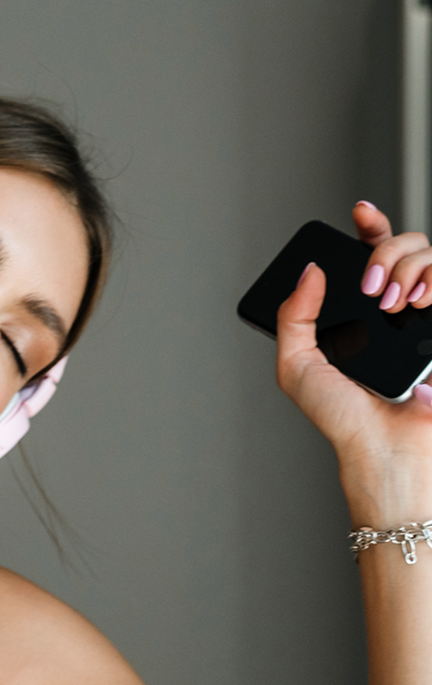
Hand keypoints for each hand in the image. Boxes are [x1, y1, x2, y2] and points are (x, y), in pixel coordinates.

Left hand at [276, 202, 431, 523]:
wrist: (384, 443)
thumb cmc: (342, 417)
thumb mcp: (297, 367)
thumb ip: (294, 318)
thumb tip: (308, 272)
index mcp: (358, 316)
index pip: (369, 256)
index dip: (369, 228)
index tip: (358, 212)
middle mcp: (395, 309)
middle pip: (405, 244)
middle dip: (387, 251)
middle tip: (372, 287)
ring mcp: (426, 314)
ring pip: (430, 254)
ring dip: (411, 267)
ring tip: (396, 304)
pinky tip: (420, 303)